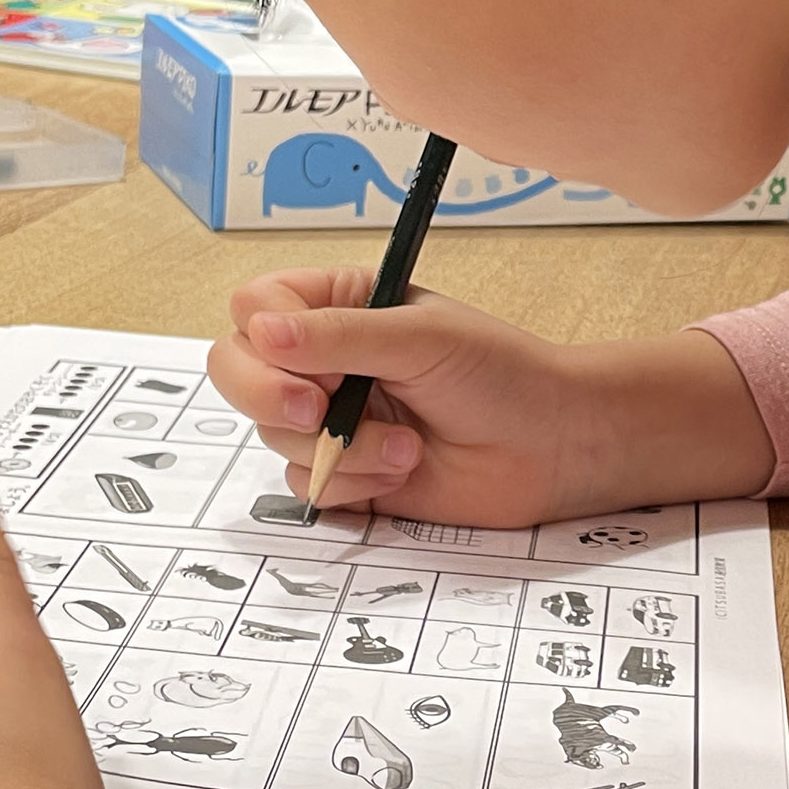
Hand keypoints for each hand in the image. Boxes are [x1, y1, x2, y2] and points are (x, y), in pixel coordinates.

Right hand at [208, 267, 775, 526]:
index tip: (309, 357)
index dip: (265, 335)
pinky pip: (304, 483)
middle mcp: (325, 359)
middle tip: (320, 408)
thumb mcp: (420, 336)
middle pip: (236, 371)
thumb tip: (259, 331)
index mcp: (340, 304)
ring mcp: (332, 418)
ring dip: (339, 445)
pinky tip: (405, 469)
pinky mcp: (346, 473)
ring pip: (273, 434)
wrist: (552, 446)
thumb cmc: (501, 373)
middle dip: (270, 395)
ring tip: (407, 443)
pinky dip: (351, 480)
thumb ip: (338, 335)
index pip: (255, 306)